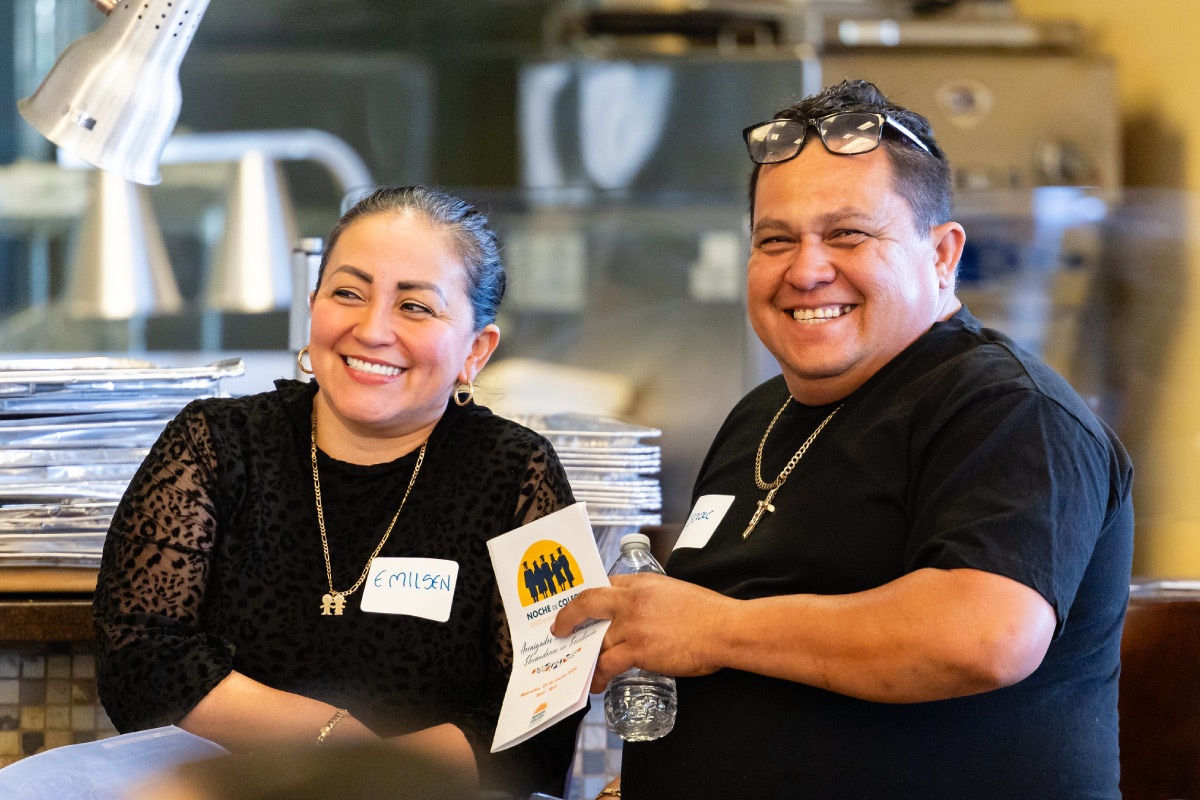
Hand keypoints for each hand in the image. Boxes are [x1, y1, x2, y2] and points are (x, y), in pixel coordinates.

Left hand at [551, 573, 734, 692]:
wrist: (724, 629)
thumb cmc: (707, 613)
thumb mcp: (674, 592)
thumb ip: (652, 599)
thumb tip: (641, 615)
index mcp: (642, 582)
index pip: (606, 584)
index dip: (590, 597)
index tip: (581, 607)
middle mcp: (632, 599)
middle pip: (587, 603)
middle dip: (568, 616)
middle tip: (560, 628)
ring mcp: (632, 624)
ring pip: (596, 639)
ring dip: (585, 655)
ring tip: (579, 667)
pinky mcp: (637, 649)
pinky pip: (607, 663)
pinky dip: (598, 675)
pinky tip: (595, 684)